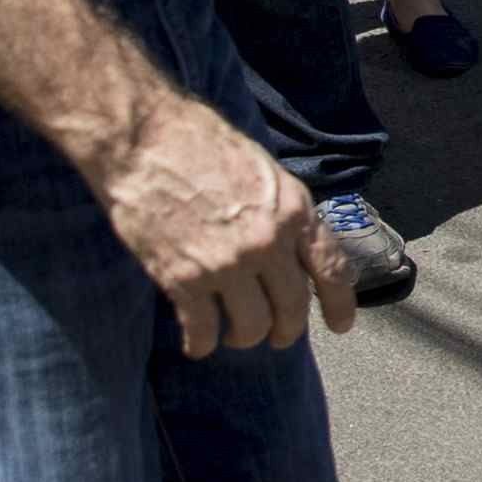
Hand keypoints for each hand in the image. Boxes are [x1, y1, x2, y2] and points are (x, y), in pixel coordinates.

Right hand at [95, 92, 344, 352]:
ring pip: (252, 326)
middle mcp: (269, 241)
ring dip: (245, 338)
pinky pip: (203, 330)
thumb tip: (292, 247)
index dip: (339, 304)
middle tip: (277, 337)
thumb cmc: (199, 143)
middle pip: (292, 308)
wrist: (142, 137)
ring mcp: (228, 263)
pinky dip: (202, 344)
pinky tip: (197, 344)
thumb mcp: (263, 170)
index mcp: (294, 209)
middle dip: (287, 331)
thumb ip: (282, 211)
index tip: (339, 325)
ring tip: (233, 336)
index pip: (332, 269)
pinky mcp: (185, 279)